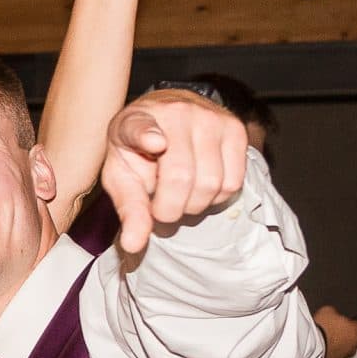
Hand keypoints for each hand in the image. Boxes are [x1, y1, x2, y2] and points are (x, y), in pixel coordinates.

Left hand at [100, 89, 250, 254]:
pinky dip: (217, 196)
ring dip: (195, 204)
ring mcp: (209, 117)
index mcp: (133, 122)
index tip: (153, 143)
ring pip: (212, 184)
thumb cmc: (137, 152)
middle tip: (162, 206)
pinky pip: (233, 182)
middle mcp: (174, 113)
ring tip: (181, 194)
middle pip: (182, 179)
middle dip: (170, 209)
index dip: (146, 136)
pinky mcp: (235, 128)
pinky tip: (201, 186)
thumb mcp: (121, 177)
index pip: (139, 128)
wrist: (164, 117)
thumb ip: (129, 209)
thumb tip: (134, 244)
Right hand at [316, 304, 356, 357]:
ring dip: (341, 343)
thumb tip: (336, 316)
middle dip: (349, 333)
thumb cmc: (321, 326)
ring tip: (329, 338)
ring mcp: (345, 354)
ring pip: (347, 347)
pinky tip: (324, 346)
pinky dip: (334, 350)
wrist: (308, 344)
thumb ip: (338, 313)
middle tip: (338, 328)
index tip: (356, 321)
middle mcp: (355, 344)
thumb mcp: (328, 310)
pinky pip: (338, 354)